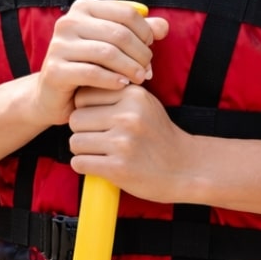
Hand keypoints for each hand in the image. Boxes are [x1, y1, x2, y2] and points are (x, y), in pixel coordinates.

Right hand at [30, 0, 167, 127]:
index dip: (145, 32)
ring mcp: (58, 45)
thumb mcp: (114, 45)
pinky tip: (123, 85)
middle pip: (119, 33)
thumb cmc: (88, 65)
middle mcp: (68, 22)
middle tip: (148, 70)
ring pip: (107, 53)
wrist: (54, 95)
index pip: (127, 13)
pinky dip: (113, 80)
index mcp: (83, 8)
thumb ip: (139, 33)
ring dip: (130, 68)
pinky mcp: (55, 70)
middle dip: (140, 53)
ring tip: (141, 78)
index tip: (150, 49)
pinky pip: (92, 73)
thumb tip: (163, 26)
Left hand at [68, 83, 189, 204]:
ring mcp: (123, 143)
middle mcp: (128, 116)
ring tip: (99, 152)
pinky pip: (79, 163)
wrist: (185, 168)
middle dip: (81, 131)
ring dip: (82, 150)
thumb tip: (76, 90)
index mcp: (133, 95)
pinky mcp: (118, 168)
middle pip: (75, 119)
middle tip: (97, 139)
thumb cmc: (158, 135)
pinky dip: (84, 166)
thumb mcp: (144, 104)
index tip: (97, 120)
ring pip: (75, 142)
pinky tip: (99, 165)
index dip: (85, 109)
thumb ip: (115, 93)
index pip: (83, 96)